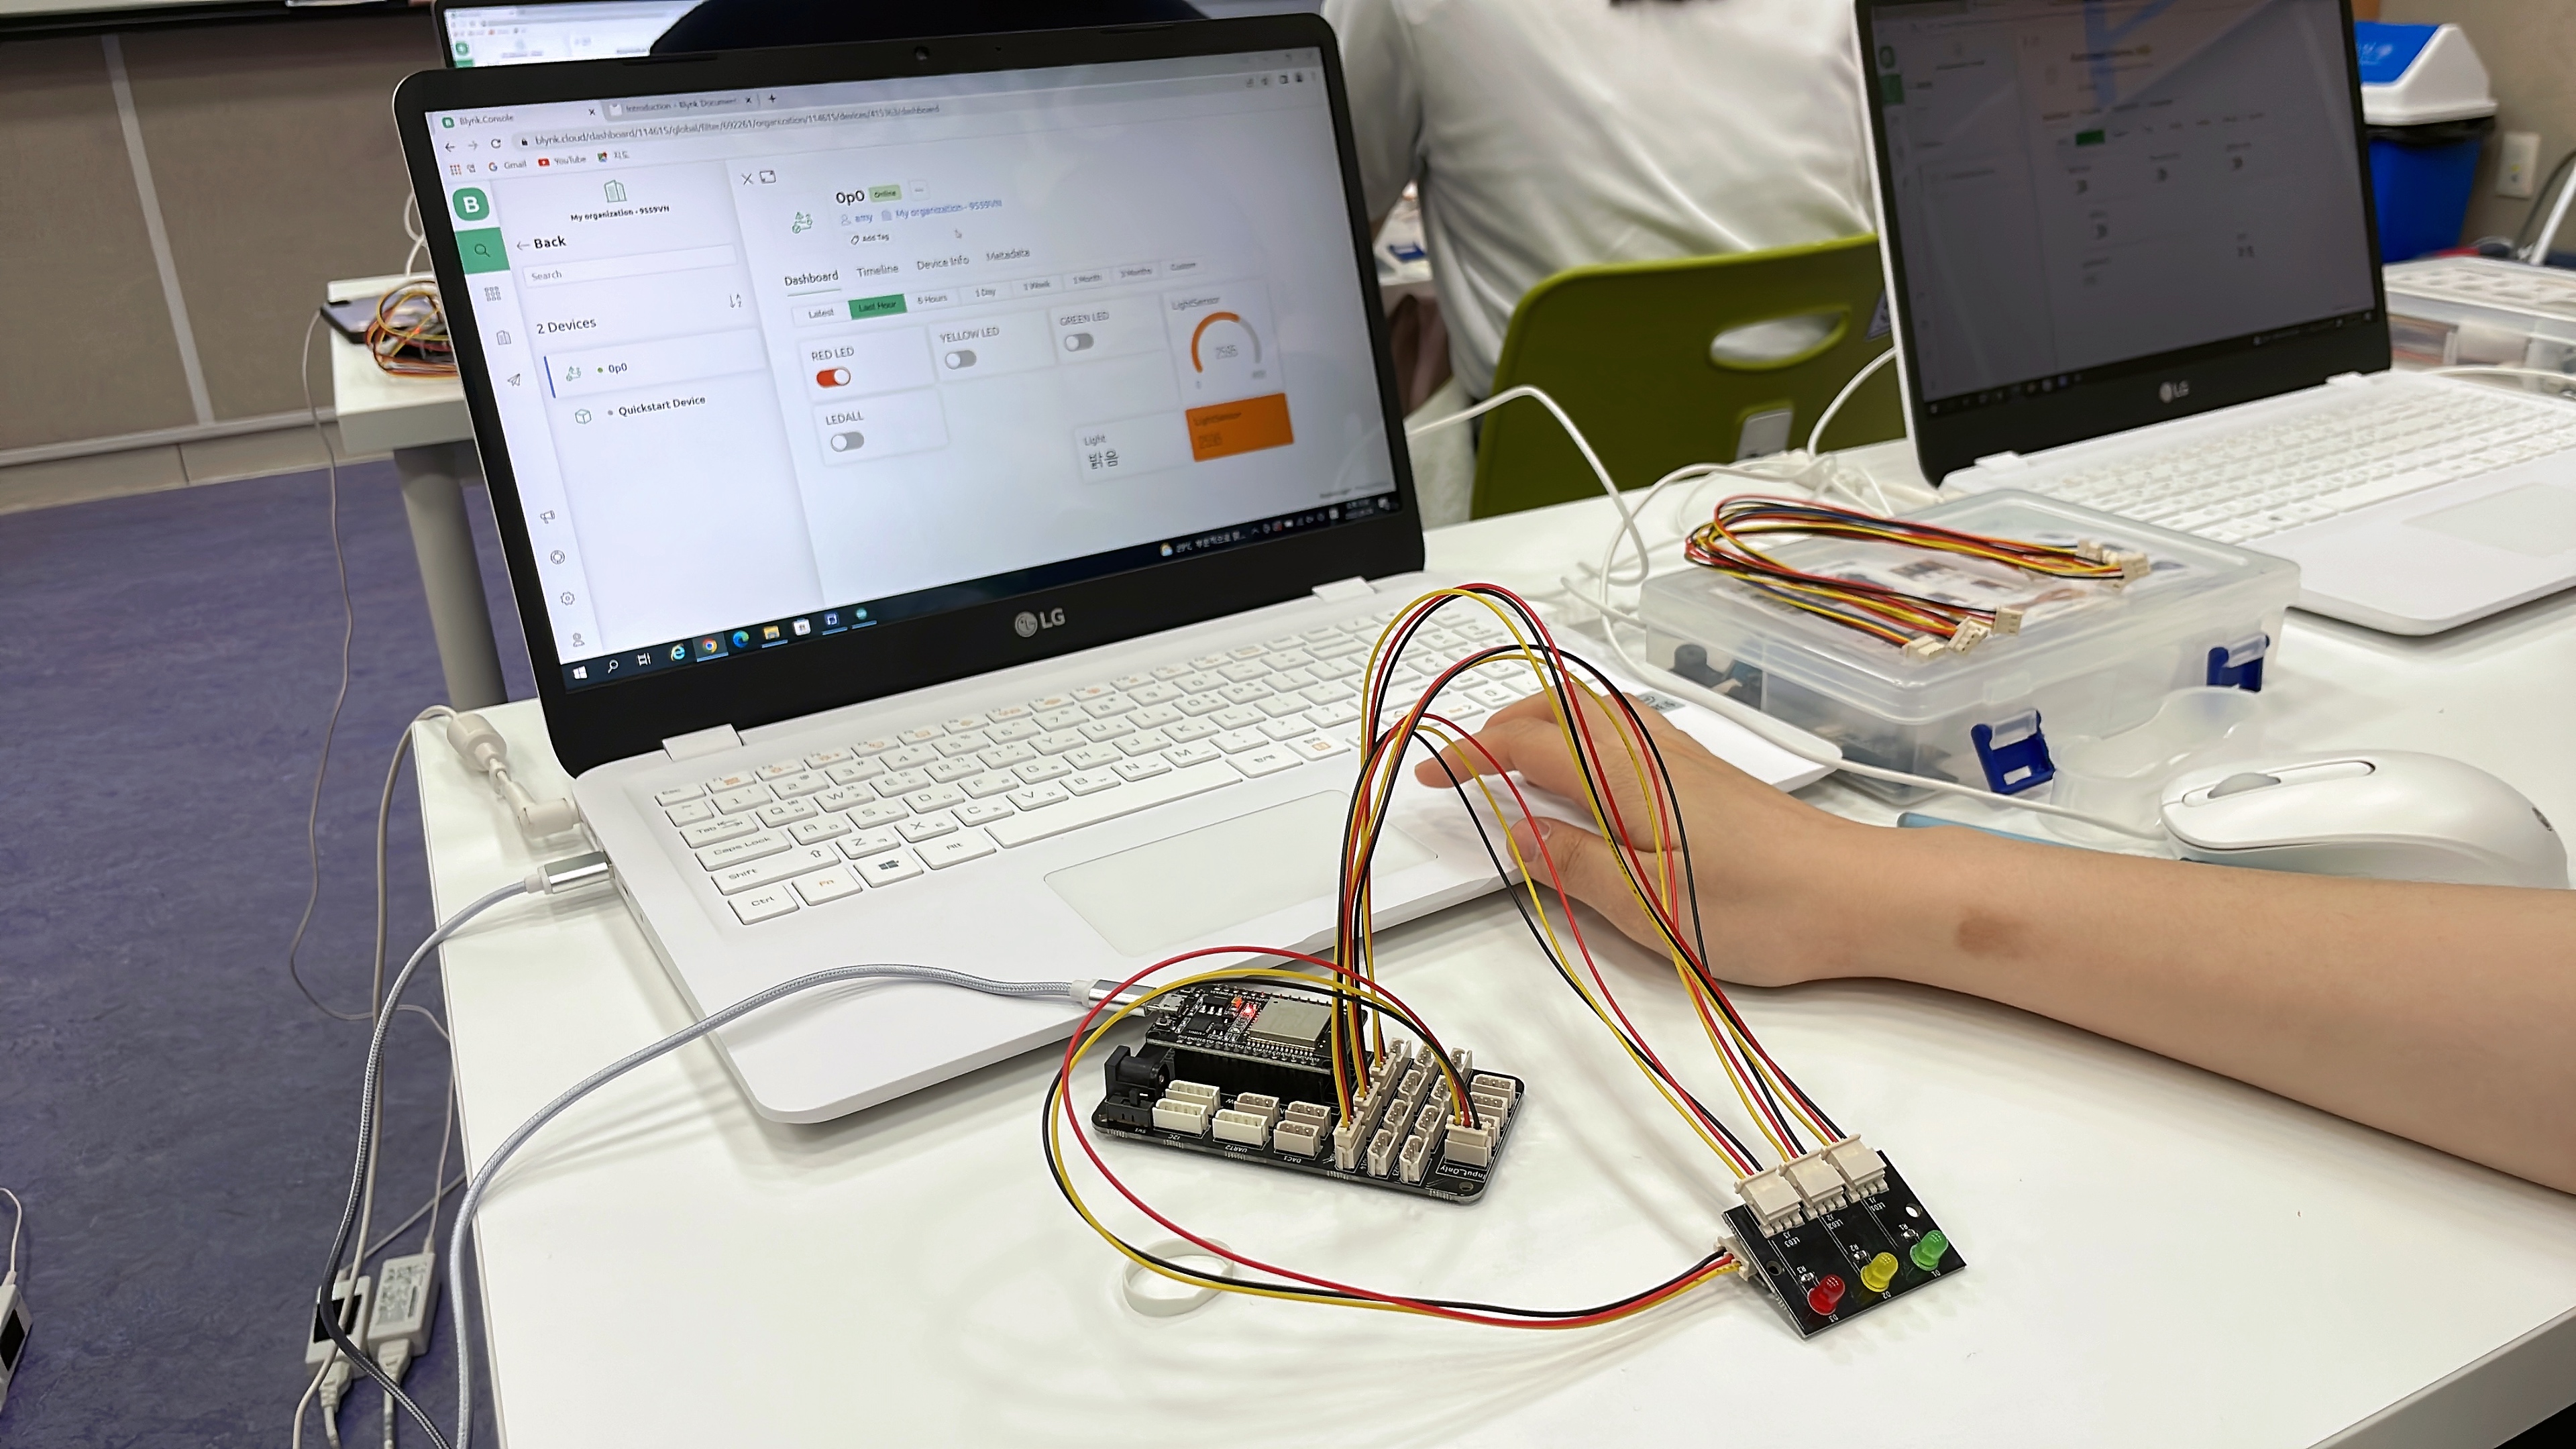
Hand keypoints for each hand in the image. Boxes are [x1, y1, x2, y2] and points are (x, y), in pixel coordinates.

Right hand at [1409, 687, 1887, 986]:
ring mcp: (1682, 755)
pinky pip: (1625, 725)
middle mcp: (1651, 750)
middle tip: (1459, 762)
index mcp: (1626, 776)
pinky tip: (1585, 765)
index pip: (1524, 743)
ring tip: (1507, 756)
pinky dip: (1580, 728)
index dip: (1468, 754)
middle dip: (1495, 722)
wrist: (1857, 895)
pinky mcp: (1706, 772)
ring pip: (1592, 708)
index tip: (1430, 774)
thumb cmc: (1765, 908)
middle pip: (1556, 705)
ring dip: (1538, 718)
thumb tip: (1515, 831)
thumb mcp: (1650, 906)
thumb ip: (1574, 864)